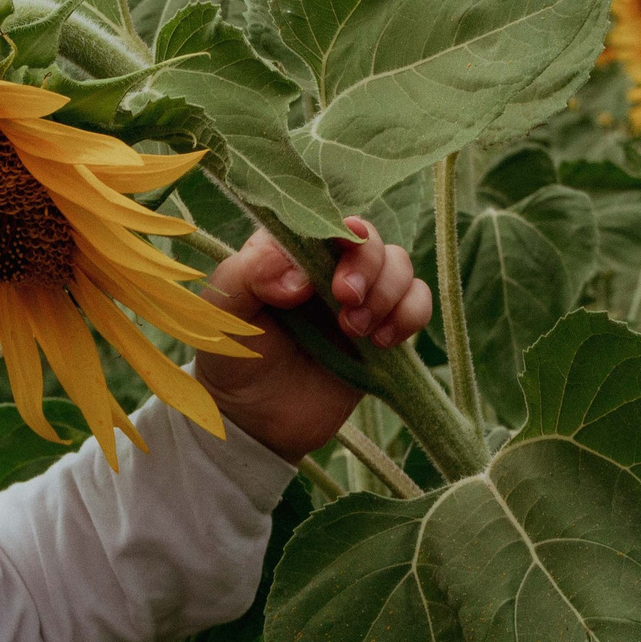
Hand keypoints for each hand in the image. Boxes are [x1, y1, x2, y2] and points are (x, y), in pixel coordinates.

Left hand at [193, 220, 434, 459]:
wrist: (256, 422)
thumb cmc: (231, 359)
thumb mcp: (223, 313)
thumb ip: (250, 276)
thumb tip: (300, 275)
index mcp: (287, 251)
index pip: (323, 219)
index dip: (337, 231)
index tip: (335, 255)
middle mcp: (326, 267)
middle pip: (370, 239)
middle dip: (366, 265)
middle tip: (345, 299)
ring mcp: (358, 298)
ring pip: (400, 266)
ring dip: (388, 292)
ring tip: (356, 330)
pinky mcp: (381, 330)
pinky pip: (417, 304)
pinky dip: (411, 314)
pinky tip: (381, 341)